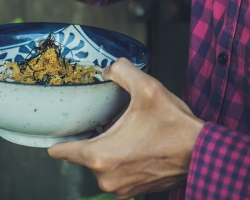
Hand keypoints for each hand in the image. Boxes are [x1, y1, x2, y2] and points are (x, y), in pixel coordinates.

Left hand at [48, 58, 203, 198]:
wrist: (203, 153)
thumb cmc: (174, 127)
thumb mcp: (146, 88)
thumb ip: (121, 71)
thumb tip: (108, 68)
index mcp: (101, 156)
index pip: (61, 152)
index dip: (55, 139)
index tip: (53, 128)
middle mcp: (107, 177)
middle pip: (82, 153)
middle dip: (90, 135)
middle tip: (101, 117)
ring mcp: (121, 187)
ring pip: (100, 162)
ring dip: (106, 146)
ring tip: (121, 128)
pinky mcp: (135, 190)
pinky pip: (116, 171)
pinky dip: (120, 157)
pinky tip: (133, 140)